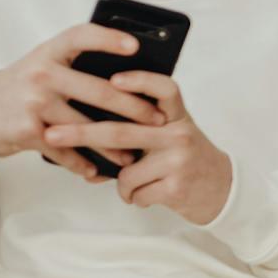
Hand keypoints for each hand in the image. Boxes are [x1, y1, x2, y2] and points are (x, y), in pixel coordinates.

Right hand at [0, 24, 167, 178]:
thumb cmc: (27, 86)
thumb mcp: (46, 64)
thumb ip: (78, 65)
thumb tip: (131, 76)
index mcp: (50, 52)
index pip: (81, 36)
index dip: (108, 38)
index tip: (136, 45)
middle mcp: (41, 74)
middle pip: (98, 90)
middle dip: (133, 108)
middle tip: (157, 120)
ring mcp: (34, 102)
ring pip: (84, 127)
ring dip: (112, 146)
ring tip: (132, 155)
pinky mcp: (26, 131)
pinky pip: (62, 150)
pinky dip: (81, 164)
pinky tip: (97, 171)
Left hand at [42, 73, 232, 225]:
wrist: (224, 190)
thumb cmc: (188, 159)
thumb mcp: (173, 135)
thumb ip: (144, 127)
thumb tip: (92, 131)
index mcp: (178, 116)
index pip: (164, 89)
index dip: (138, 81)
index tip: (112, 79)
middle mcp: (180, 133)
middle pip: (122, 130)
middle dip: (81, 133)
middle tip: (53, 135)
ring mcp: (179, 160)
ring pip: (125, 172)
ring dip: (122, 184)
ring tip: (135, 185)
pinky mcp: (177, 186)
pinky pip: (135, 193)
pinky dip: (135, 198)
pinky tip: (150, 195)